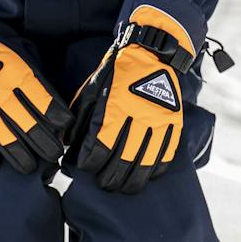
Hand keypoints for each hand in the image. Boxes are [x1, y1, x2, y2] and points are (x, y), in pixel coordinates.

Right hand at [0, 29, 70, 173]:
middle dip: (44, 144)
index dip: (57, 118)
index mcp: (16, 75)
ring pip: (3, 137)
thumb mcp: (20, 61)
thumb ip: (36, 83)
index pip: (42, 101)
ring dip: (19, 155)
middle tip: (54, 155)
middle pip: (26, 124)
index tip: (66, 130)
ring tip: (29, 167)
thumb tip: (57, 111)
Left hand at [72, 6, 194, 193]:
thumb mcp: (92, 88)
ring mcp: (158, 120)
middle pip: (123, 159)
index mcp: (114, 106)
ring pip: (145, 161)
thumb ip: (80, 116)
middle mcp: (136, 115)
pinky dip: (156, 170)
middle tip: (104, 185)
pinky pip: (166, 153)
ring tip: (123, 188)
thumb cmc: (117, 73)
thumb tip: (67, 144)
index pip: (101, 146)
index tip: (87, 168)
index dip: (92, 163)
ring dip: (133, 180)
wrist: (152, 53)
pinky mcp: (173, 122)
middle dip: (111, 178)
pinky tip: (147, 177)